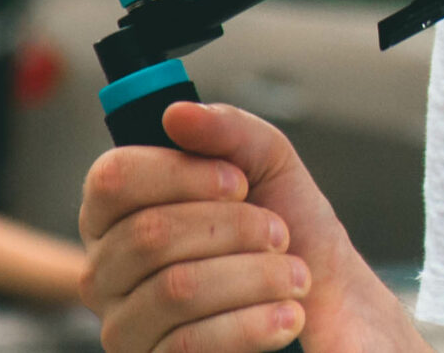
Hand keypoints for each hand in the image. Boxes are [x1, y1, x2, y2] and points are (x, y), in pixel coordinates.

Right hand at [79, 102, 422, 352]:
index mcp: (122, 213)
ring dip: (255, 275)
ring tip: (293, 276)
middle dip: (234, 227)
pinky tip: (287, 316)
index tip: (238, 182)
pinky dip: (253, 323)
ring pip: (176, 288)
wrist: (334, 306)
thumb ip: (227, 130)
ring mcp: (126, 326)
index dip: (180, 173)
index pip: (113, 179)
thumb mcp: (269, 162)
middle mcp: (109, 271)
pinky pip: (191, 343)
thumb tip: (176, 113)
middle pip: (148, 234)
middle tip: (278, 233)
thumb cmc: (291, 232)